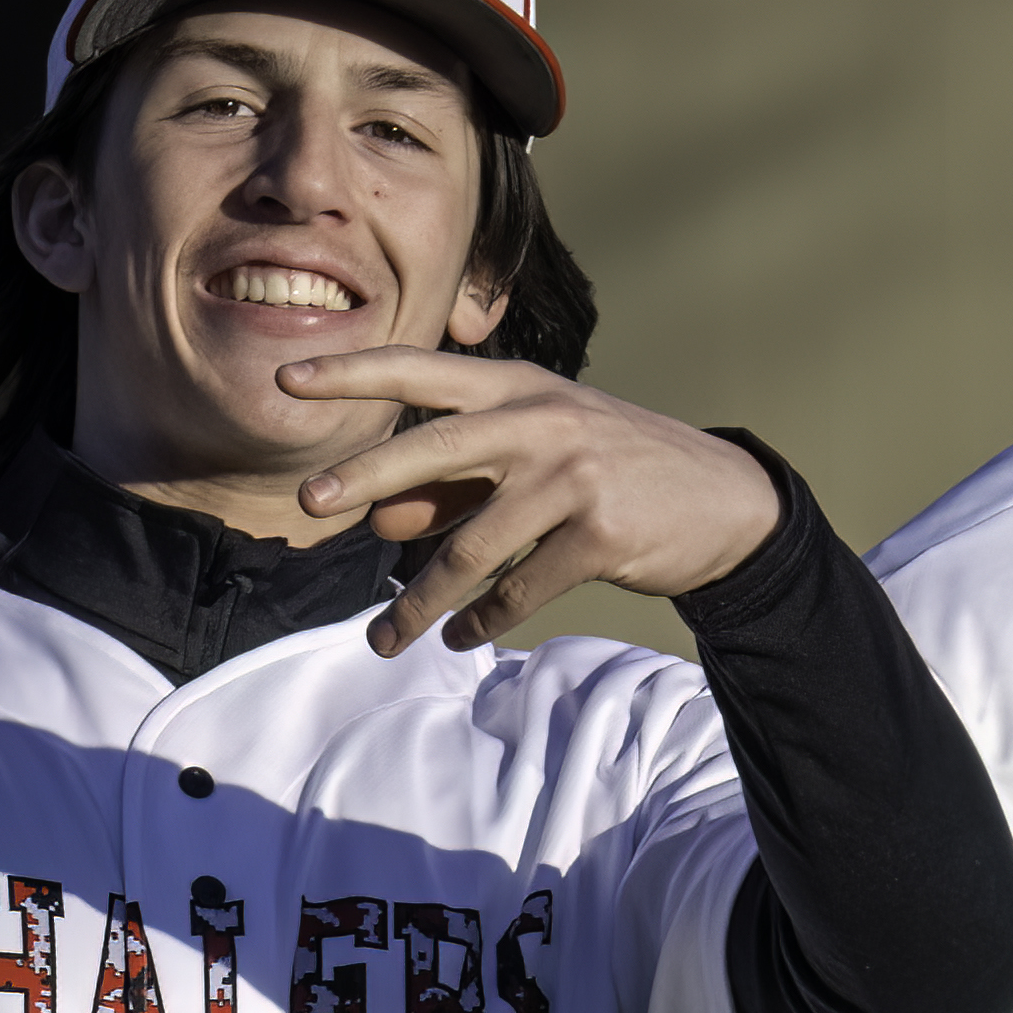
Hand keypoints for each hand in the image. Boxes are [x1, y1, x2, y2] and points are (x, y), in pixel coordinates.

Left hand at [274, 346, 779, 651]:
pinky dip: (484, 619)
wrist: (723, 502)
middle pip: (435, 448)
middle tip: (309, 504)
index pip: (421, 372)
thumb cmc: (611, 473)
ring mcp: (574, 476)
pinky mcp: (600, 534)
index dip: (353, 372)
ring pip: (473, 546)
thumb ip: (456, 484)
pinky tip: (461, 636)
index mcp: (519, 389)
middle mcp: (542, 421)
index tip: (288, 377)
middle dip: (366, 475)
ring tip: (384, 640)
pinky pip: (520, 588)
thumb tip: (377, 522)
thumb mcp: (535, 459)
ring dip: (421, 602)